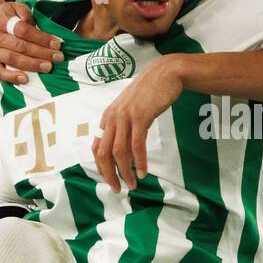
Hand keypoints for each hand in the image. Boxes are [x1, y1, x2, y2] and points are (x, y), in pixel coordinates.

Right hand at [0, 0, 63, 83]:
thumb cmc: (6, 14)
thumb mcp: (17, 7)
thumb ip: (27, 16)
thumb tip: (38, 29)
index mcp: (1, 20)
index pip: (23, 30)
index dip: (41, 38)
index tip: (56, 44)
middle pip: (20, 46)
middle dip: (41, 53)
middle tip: (57, 57)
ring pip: (12, 59)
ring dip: (32, 64)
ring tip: (47, 67)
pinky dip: (11, 77)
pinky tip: (24, 79)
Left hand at [93, 56, 184, 191]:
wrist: (165, 73)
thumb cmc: (150, 92)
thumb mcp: (130, 108)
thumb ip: (123, 124)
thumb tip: (122, 147)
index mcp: (108, 116)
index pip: (96, 146)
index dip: (101, 167)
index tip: (110, 180)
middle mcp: (112, 117)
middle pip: (104, 153)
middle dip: (110, 174)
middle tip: (118, 189)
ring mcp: (126, 116)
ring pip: (119, 151)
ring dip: (125, 171)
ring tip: (133, 184)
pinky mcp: (141, 116)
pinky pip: (137, 144)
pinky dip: (139, 161)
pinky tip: (143, 171)